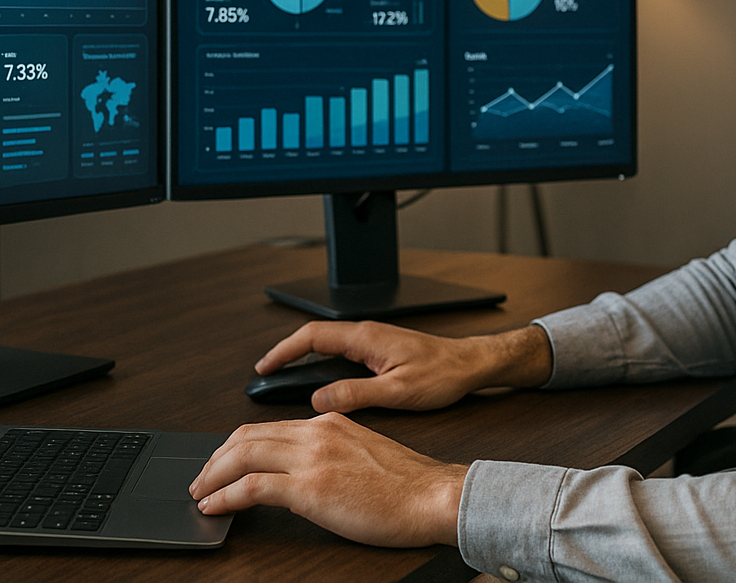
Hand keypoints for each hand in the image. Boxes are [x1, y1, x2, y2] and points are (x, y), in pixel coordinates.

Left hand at [189, 412, 465, 547]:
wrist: (433, 496)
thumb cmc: (409, 485)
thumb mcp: (365, 453)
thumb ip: (334, 452)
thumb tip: (305, 470)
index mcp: (330, 423)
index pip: (268, 427)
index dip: (237, 446)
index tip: (224, 462)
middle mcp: (317, 432)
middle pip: (247, 436)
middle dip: (216, 458)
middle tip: (201, 478)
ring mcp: (312, 458)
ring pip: (243, 455)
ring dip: (213, 475)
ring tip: (200, 493)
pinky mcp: (310, 488)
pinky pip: (252, 487)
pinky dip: (225, 496)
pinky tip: (215, 507)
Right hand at [255, 320, 551, 413]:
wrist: (470, 365)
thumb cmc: (442, 374)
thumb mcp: (397, 392)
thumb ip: (356, 394)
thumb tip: (319, 400)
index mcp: (365, 338)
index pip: (311, 337)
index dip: (283, 351)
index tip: (264, 367)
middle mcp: (365, 334)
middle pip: (313, 338)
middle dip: (285, 354)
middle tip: (265, 375)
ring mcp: (372, 341)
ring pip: (326, 345)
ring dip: (302, 358)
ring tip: (283, 378)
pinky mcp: (379, 351)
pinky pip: (340, 352)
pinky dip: (320, 363)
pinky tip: (317, 381)